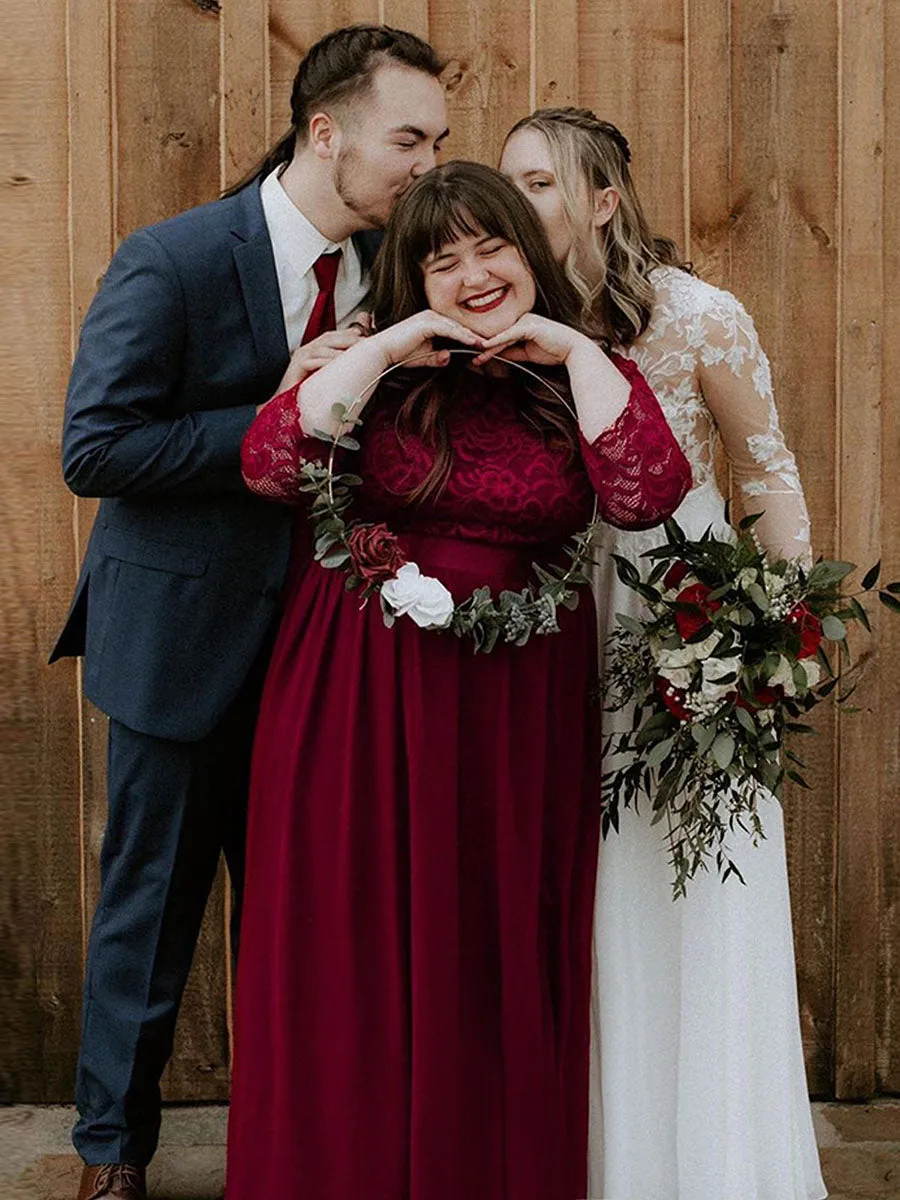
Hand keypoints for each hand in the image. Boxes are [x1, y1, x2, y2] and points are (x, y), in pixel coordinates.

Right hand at [276, 327, 370, 393]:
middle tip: (365, 343)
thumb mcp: (325, 379)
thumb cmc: (306, 394)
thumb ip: (337, 369)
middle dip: (348, 338)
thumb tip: (355, 366)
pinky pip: (312, 360)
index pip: (333, 337)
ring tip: (357, 353)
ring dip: (340, 349)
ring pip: (322, 347)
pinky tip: (338, 364)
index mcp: (314, 351)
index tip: (365, 337)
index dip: (349, 335)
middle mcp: (307, 350)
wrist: (284, 406)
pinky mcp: (296, 366)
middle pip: (329, 338)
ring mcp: (300, 357)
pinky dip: (326, 361)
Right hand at [372, 310, 483, 369]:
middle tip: (491, 344)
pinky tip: (473, 342)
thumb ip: (436, 357)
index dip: (469, 337)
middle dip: (474, 335)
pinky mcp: (427, 322)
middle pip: (458, 326)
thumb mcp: (423, 357)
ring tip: (486, 344)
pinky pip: (449, 329)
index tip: (483, 346)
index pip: (455, 329)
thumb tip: (448, 357)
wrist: (382, 352)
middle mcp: (431, 315)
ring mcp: (429, 317)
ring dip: (472, 336)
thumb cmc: (400, 354)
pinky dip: (462, 336)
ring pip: (456, 327)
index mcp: (431, 321)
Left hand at [471, 314, 586, 367]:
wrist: (572, 350)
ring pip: (502, 335)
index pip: (502, 336)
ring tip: (477, 357)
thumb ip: (512, 352)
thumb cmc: (553, 351)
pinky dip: (497, 341)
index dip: (490, 347)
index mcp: (523, 323)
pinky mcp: (529, 326)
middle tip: (473, 359)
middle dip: (485, 347)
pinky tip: (486, 347)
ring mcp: (526, 320)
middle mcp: (523, 319)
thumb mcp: (528, 353)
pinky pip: (509, 334)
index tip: (479, 358)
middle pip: (500, 334)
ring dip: (489, 348)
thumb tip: (498, 355)